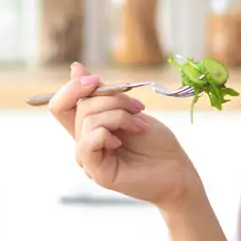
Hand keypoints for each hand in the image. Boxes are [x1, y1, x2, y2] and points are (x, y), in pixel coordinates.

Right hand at [47, 63, 200, 207]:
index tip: (95, 79)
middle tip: (139, 109)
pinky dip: (106, 134)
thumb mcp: (129, 110)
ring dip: (119, 116)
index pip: (62, 105)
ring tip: (140, 126)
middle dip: (113, 99)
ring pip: (87, 121)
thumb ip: (102, 95)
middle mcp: (85, 143)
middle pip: (81, 107)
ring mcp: (89, 159)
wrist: (178, 171)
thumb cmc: (157, 143)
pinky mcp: (97, 172)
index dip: (73, 87)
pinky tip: (121, 142)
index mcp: (90, 128)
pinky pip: (87, 143)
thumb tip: (75, 68)